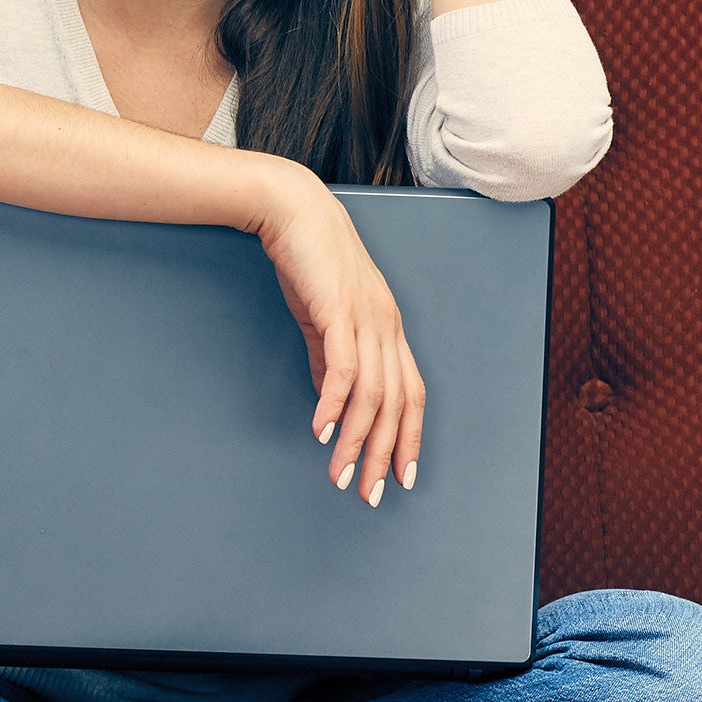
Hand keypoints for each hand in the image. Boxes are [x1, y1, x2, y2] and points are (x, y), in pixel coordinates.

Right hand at [250, 164, 423, 506]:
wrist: (290, 208)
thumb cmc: (306, 257)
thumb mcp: (322, 313)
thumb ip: (329, 354)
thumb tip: (332, 397)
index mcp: (388, 327)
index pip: (411, 394)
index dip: (410, 437)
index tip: (401, 475)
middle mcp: (387, 326)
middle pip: (397, 404)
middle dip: (386, 454)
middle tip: (371, 493)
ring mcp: (366, 318)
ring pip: (373, 395)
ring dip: (357, 441)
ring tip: (339, 475)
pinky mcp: (337, 311)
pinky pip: (342, 370)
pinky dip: (334, 405)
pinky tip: (322, 430)